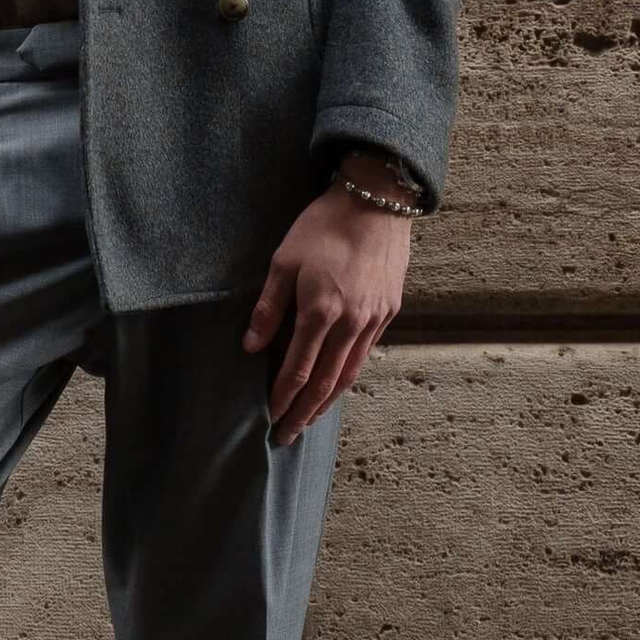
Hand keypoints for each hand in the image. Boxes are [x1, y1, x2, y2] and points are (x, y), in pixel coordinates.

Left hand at [241, 183, 412, 444]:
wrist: (377, 202)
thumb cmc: (323, 226)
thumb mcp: (284, 260)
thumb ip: (268, 307)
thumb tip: (251, 346)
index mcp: (321, 311)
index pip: (298, 369)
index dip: (283, 398)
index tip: (270, 418)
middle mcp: (351, 323)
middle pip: (326, 383)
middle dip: (304, 413)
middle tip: (286, 437)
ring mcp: (373, 319)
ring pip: (350, 374)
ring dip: (328, 402)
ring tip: (309, 420)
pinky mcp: (389, 311)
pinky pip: (366, 355)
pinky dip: (349, 377)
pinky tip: (337, 385)